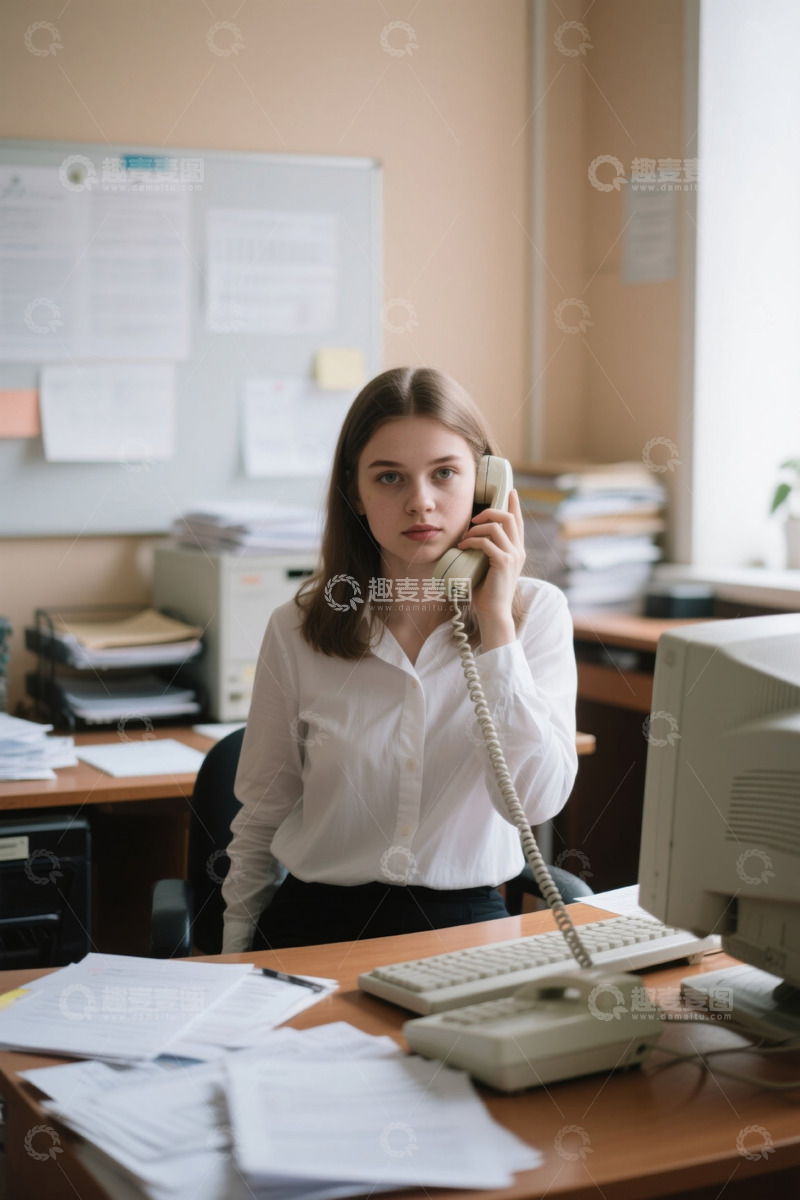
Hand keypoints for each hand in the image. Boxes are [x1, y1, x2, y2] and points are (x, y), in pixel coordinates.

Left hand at [456, 488, 525, 646]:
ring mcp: (513, 556)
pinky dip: (472, 542)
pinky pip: (487, 542)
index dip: (514, 505)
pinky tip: (463, 547)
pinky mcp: (503, 563)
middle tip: (474, 518)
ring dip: (476, 529)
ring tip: (465, 539)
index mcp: (517, 550)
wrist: (494, 612)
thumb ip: (488, 552)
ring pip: (497, 526)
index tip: (511, 491)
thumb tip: (472, 539)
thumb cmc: (488, 592)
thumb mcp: (490, 567)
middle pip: (508, 517)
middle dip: (489, 511)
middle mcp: (518, 551)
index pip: (518, 522)